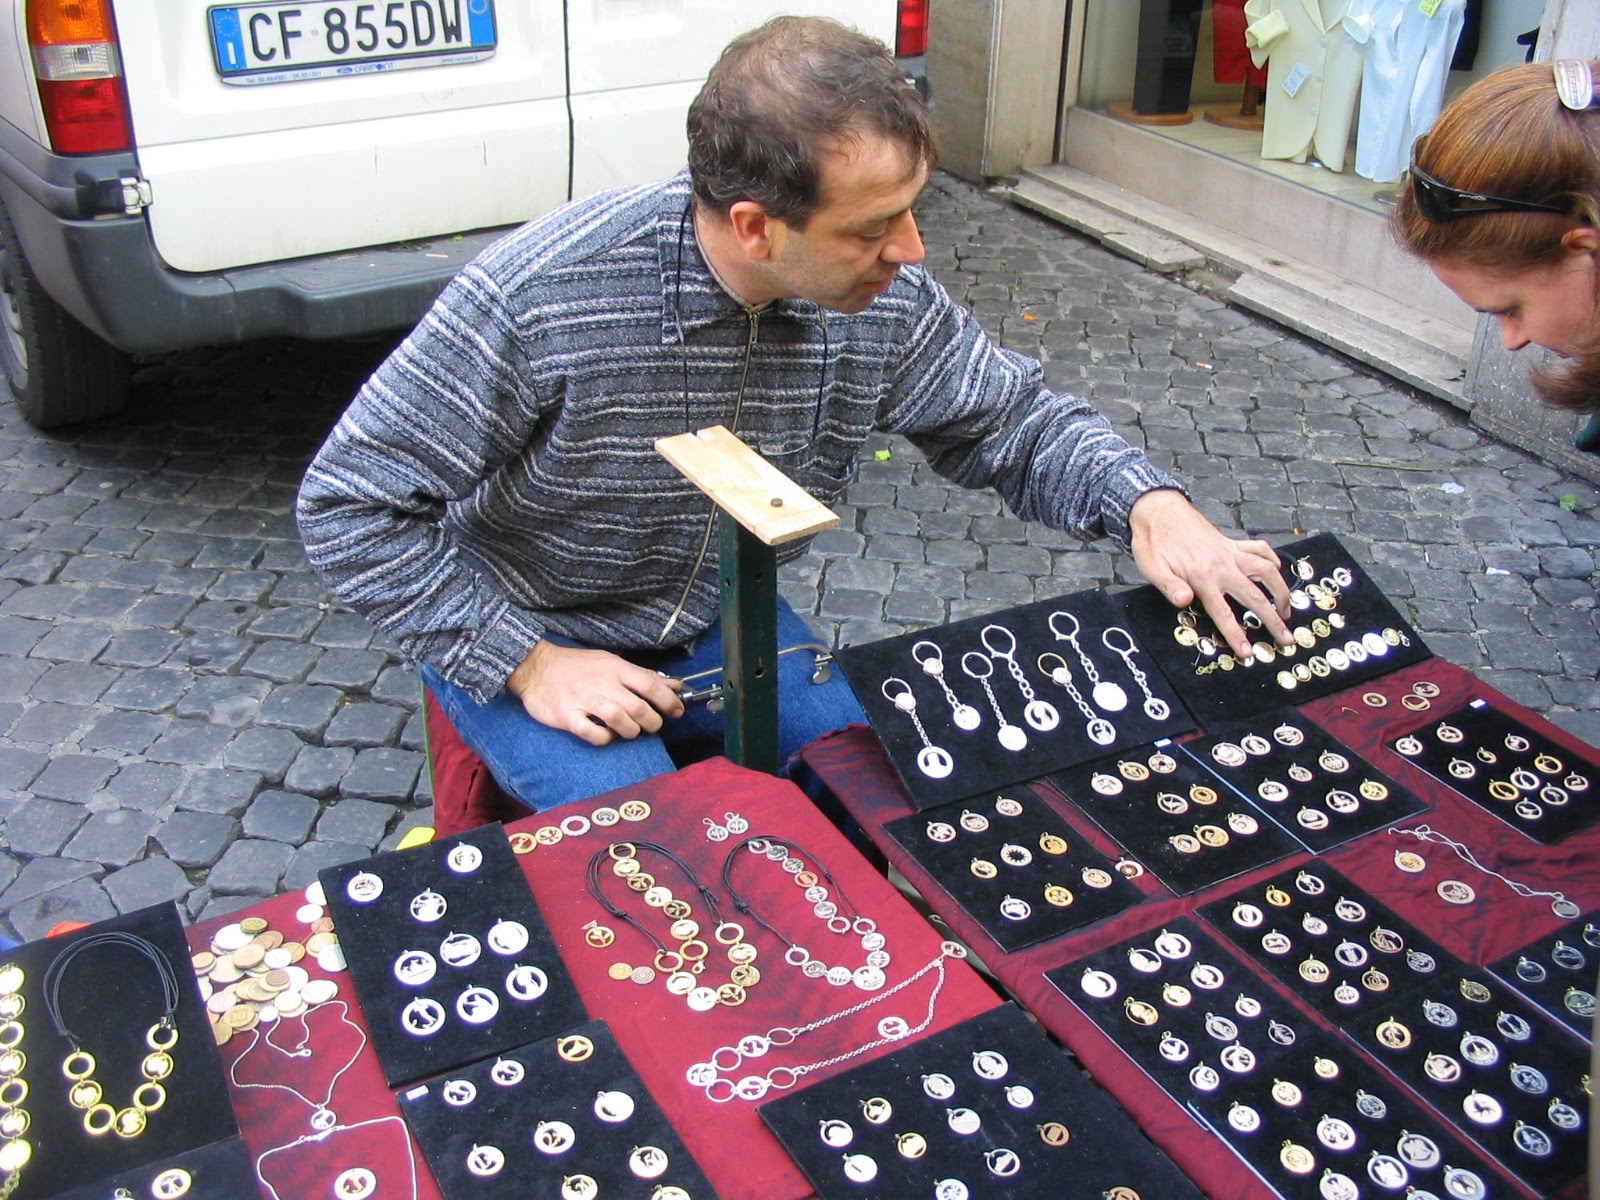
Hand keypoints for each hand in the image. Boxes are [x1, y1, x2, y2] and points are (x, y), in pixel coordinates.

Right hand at [505, 641, 683, 745]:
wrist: (536, 667)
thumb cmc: (577, 666)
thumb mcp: (611, 662)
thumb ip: (642, 675)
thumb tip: (674, 685)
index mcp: (615, 668)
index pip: (650, 684)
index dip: (668, 701)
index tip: (677, 711)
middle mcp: (602, 683)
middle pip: (638, 707)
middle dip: (652, 722)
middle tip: (652, 726)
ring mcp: (584, 700)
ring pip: (619, 720)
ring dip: (631, 731)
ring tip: (631, 732)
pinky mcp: (568, 716)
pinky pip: (592, 733)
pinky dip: (605, 739)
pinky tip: (606, 736)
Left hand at [1128, 489, 1291, 660]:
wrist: (1158, 509)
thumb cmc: (1153, 542)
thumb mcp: (1151, 567)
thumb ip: (1169, 586)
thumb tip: (1185, 601)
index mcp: (1202, 577)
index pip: (1224, 613)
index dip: (1237, 635)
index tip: (1248, 653)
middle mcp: (1222, 565)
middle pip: (1254, 596)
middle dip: (1273, 620)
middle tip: (1287, 639)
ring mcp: (1230, 552)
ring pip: (1266, 571)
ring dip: (1280, 591)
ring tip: (1286, 610)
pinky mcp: (1232, 542)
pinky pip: (1260, 549)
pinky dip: (1272, 559)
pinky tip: (1277, 570)